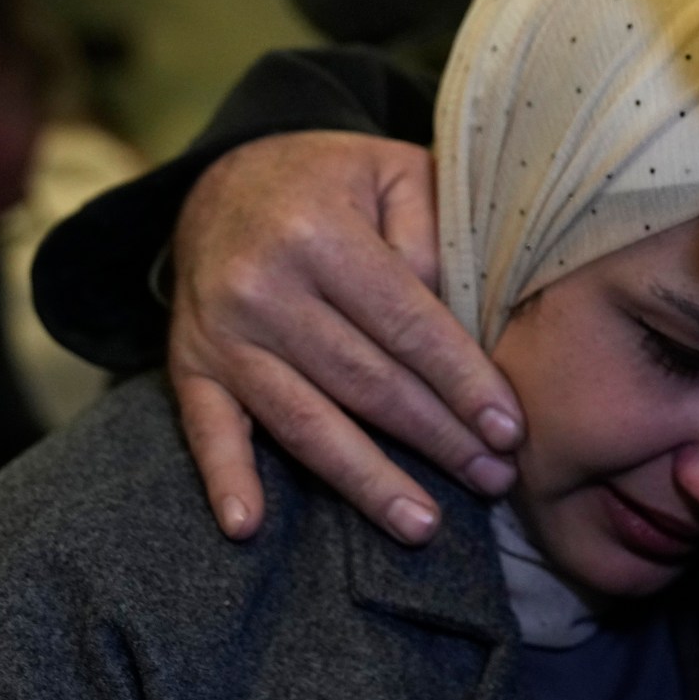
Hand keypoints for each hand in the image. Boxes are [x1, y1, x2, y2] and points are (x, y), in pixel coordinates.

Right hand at [167, 131, 522, 543]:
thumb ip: (433, 236)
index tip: (509, 432)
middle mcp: (261, 286)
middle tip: (493, 479)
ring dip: (367, 481)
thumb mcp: (397, 172)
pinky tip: (248, 527)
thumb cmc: (335, 182)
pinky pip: (208, 430)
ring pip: (304, 423)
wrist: (226, 177)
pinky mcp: (189, 364)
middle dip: (437, 439)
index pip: (407, 326)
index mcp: (319, 233)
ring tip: (423, 525)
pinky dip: (225, 479)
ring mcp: (219, 332)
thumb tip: (456, 328)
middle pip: (365, 383)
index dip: (462, 384)